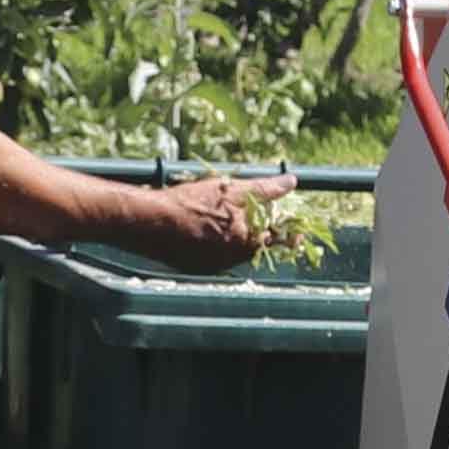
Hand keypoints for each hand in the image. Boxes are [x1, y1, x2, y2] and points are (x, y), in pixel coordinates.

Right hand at [143, 173, 284, 269]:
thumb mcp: (231, 190)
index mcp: (248, 240)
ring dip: (240, 239)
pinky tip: (210, 231)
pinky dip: (220, 245)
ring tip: (233, 221)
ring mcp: (215, 265)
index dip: (289, 231)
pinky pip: (218, 257)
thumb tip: (291, 181)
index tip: (296, 230)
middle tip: (263, 220)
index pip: (278, 238)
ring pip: (237, 252)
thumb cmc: (192, 204)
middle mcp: (235, 258)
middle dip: (262, 233)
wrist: (151, 223)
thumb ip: (264, 189)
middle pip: (257, 246)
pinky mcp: (198, 267)